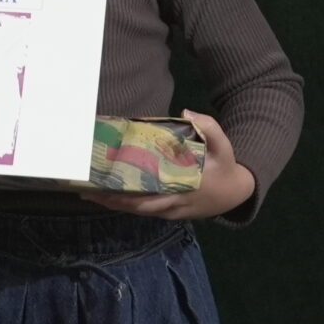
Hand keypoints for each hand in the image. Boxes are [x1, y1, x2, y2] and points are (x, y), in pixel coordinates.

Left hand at [91, 111, 255, 219]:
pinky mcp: (170, 211)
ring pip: (138, 211)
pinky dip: (126, 204)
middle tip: (87, 191)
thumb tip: (186, 112)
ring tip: (90, 193)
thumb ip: (210, 127)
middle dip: (111, 201)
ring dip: (114, 204)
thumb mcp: (224, 145)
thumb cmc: (226, 167)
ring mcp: (171, 211)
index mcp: (184, 189)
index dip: (127, 196)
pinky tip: (110, 195)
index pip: (150, 198)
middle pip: (137, 208)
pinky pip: (144, 210)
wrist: (236, 193)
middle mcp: (174, 204)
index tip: (106, 188)